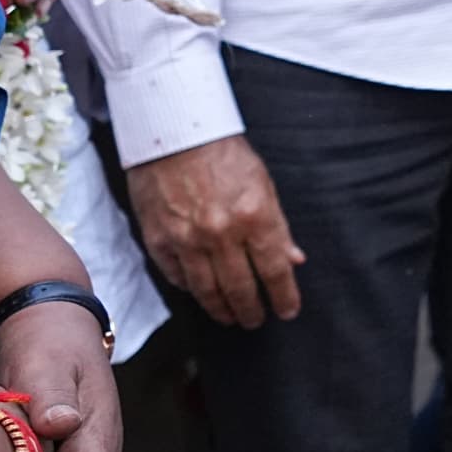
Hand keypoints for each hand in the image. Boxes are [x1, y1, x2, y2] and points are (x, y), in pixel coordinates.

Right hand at [125, 134, 305, 327]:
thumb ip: (278, 226)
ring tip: (231, 317)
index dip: (284, 297)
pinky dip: (190, 289)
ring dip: (222, 309)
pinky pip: (177, 277)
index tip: (288, 311)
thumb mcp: (263, 183)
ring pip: (207, 291)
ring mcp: (186, 240)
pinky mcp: (158, 240)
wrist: (173, 131)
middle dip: (252, 310)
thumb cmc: (222, 152)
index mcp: (254, 216)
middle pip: (240, 288)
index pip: (275, 271)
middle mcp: (221, 234)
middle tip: (256, 320)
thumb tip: (293, 260)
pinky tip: (200, 293)